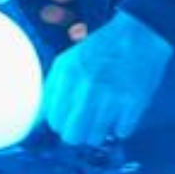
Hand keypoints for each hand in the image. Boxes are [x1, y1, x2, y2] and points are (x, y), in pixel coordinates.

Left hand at [40, 12, 174, 145]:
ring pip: (95, 138)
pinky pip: (121, 132)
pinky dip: (120, 127)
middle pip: (71, 135)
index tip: (68, 118)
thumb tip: (35, 121)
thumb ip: (50, 90)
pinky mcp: (134, 102)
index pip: (54, 120)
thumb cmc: (101, 49)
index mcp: (67, 74)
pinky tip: (120, 113)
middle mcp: (87, 87)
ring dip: (98, 132)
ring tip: (103, 117)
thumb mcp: (67, 62)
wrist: (139, 35)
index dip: (60, 122)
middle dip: (76, 133)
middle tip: (84, 123)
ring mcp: (111, 96)